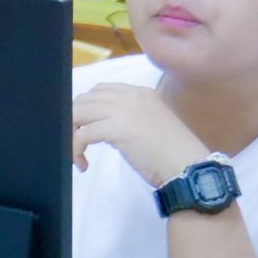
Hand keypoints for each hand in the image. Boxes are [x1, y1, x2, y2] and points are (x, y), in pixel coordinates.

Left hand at [71, 83, 210, 186]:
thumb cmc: (170, 153)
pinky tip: (83, 163)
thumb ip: (127, 119)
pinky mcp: (119, 128)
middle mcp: (131, 96)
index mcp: (140, 93)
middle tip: (77, 145)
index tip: (85, 130)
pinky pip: (82, 134)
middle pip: (85, 100)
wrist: (187, 166)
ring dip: (70, 135)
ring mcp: (125, 110)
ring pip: (78, 113)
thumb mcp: (148, 126)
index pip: (101, 90)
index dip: (86, 109)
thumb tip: (98, 127)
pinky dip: (75, 148)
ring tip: (77, 155)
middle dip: (73, 122)